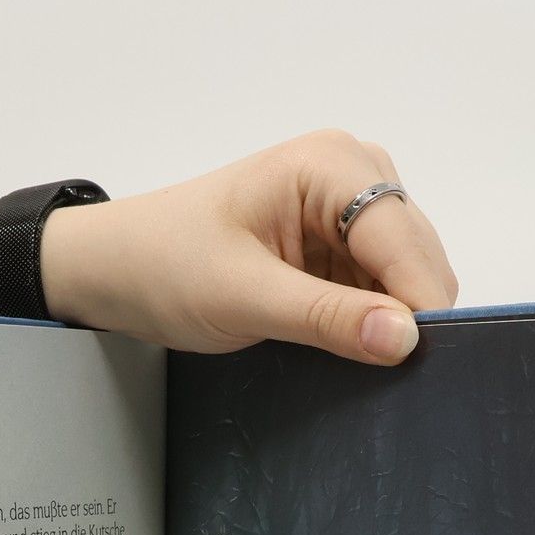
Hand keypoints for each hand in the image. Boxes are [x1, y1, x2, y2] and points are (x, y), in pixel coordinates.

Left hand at [40, 130, 458, 364]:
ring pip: (404, 277)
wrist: (115, 267)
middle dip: (405, 313)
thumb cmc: (163, 263)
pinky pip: (379, 287)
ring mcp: (347, 208)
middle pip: (417, 256)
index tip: (419, 364)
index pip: (405, 240)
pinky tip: (339, 341)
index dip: (419, 303)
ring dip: (386, 319)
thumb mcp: (243, 297)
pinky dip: (369, 319)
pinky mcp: (338, 242)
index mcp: (330, 164)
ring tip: (342, 352)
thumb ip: (328, 319)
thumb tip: (404, 338)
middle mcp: (352, 173)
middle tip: (378, 370)